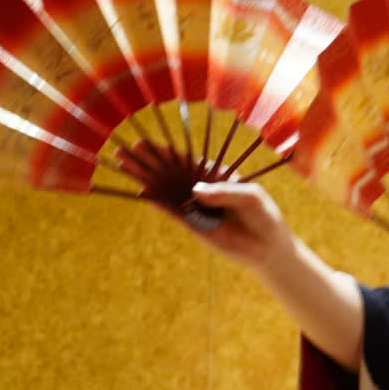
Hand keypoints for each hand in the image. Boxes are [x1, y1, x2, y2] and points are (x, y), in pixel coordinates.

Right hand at [114, 141, 294, 270]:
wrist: (266, 247)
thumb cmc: (263, 215)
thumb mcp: (250, 198)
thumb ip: (225, 193)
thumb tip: (196, 190)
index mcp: (215, 173)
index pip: (186, 158)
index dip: (165, 150)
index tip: (145, 143)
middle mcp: (201, 187)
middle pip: (170, 170)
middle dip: (147, 160)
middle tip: (122, 149)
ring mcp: (194, 205)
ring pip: (165, 189)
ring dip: (145, 178)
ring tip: (122, 166)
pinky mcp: (192, 224)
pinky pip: (171, 211)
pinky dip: (158, 203)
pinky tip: (141, 194)